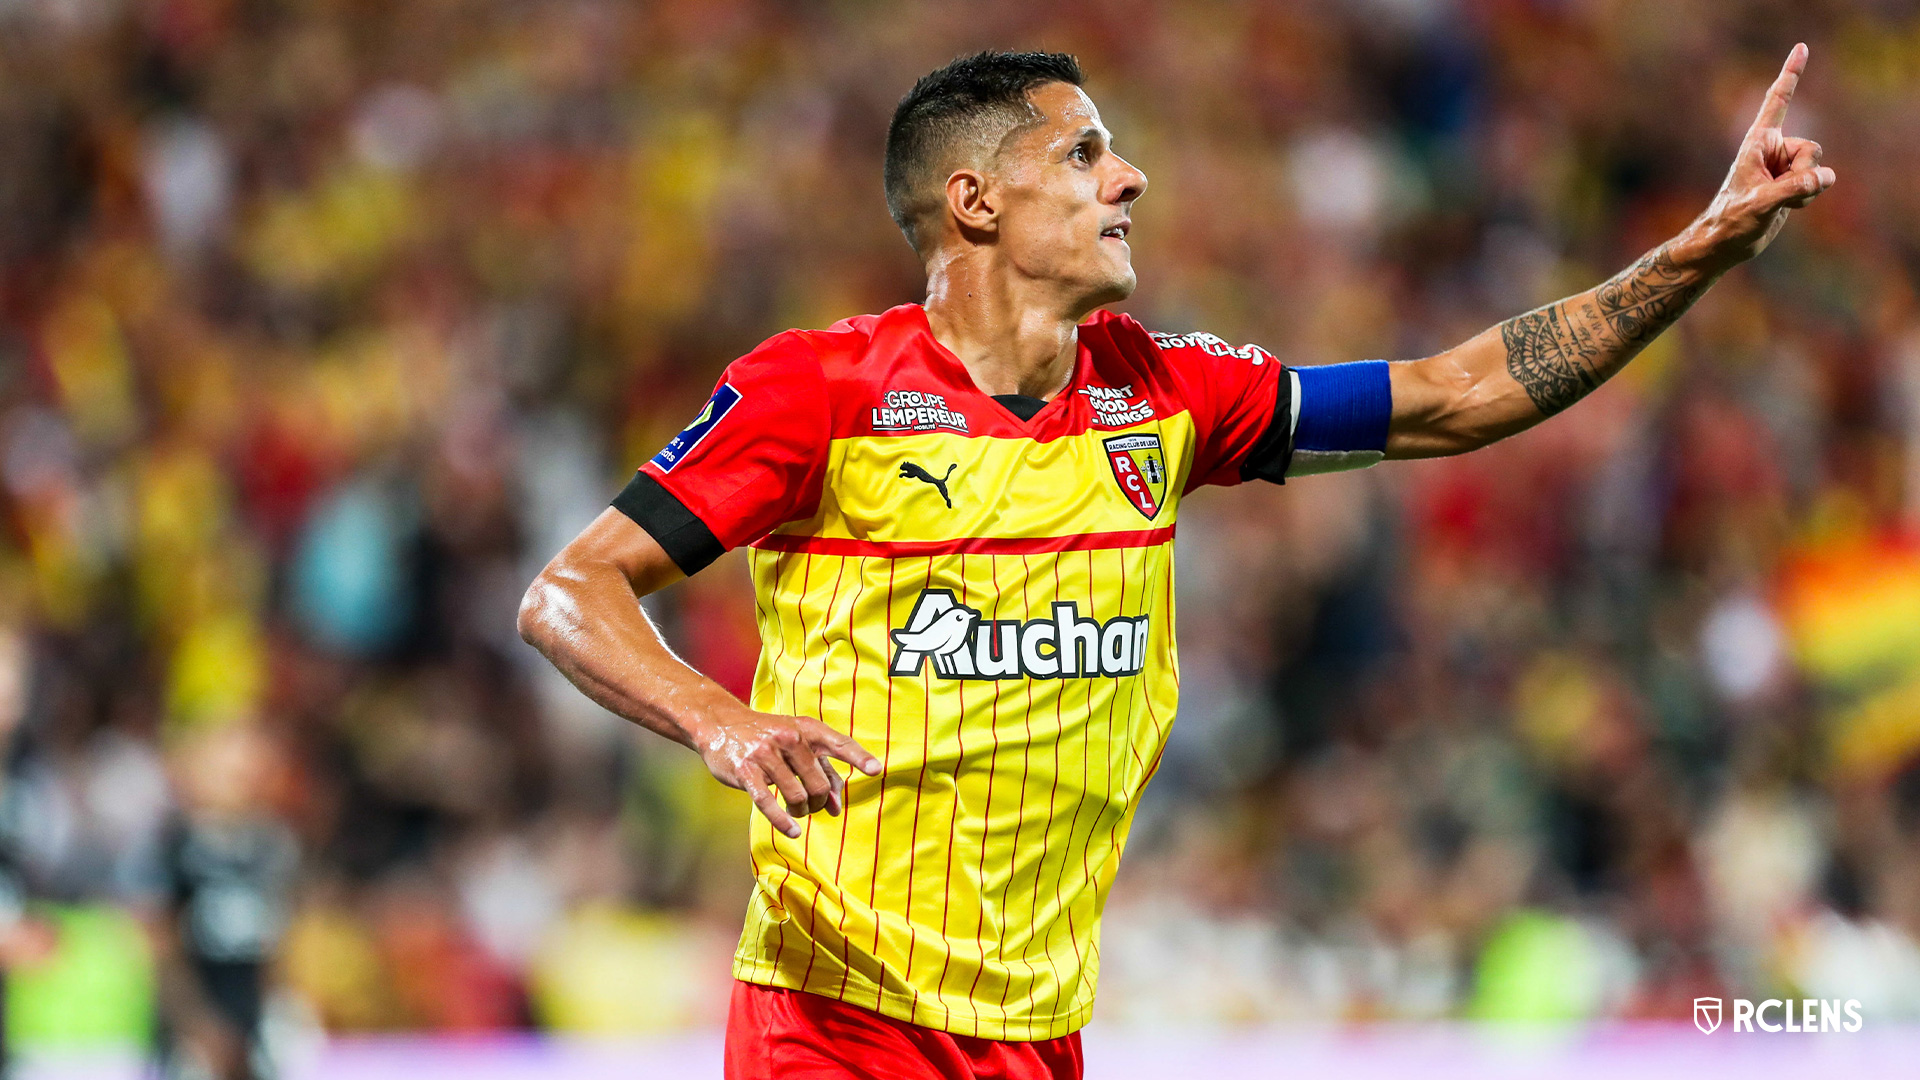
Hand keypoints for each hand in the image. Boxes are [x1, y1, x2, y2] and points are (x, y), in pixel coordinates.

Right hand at [691, 704, 881, 837]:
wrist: (721, 724)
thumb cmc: (767, 737)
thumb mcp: (796, 742)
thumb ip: (820, 770)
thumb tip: (837, 807)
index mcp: (805, 729)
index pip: (838, 743)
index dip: (858, 757)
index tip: (876, 770)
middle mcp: (788, 738)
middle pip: (818, 783)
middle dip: (819, 802)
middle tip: (812, 806)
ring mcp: (765, 754)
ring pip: (797, 796)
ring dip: (800, 811)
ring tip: (797, 812)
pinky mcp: (745, 771)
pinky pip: (768, 802)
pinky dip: (782, 820)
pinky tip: (792, 831)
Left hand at [1682, 43, 1836, 270]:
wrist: (1724, 243)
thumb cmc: (1730, 221)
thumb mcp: (1761, 203)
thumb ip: (1792, 188)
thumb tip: (1825, 178)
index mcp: (1758, 142)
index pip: (1776, 101)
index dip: (1791, 74)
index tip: (1802, 48)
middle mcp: (1772, 150)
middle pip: (1812, 149)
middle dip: (1805, 173)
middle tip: (1778, 192)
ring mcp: (1782, 167)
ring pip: (1818, 167)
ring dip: (1807, 189)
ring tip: (1779, 202)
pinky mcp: (1790, 183)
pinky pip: (1818, 183)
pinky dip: (1808, 197)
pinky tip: (1788, 208)